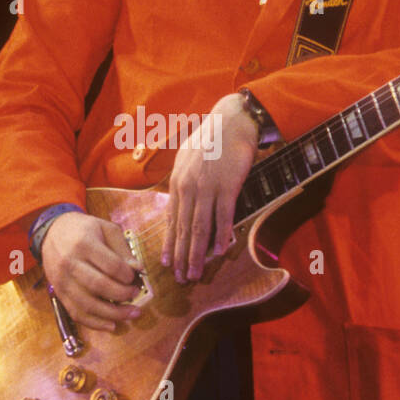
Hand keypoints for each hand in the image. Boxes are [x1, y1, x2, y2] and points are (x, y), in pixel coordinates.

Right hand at [41, 210, 141, 331]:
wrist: (52, 231)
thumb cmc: (84, 230)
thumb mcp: (105, 228)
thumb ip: (123, 248)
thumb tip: (138, 270)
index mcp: (84, 244)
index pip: (111, 265)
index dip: (128, 275)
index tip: (136, 276)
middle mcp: (70, 263)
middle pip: (99, 286)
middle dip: (123, 294)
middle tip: (135, 294)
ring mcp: (62, 281)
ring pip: (88, 304)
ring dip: (113, 314)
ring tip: (132, 314)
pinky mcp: (59, 293)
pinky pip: (76, 313)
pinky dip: (95, 323)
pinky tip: (112, 325)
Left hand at [161, 93, 257, 282]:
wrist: (232, 121)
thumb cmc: (211, 139)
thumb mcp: (187, 159)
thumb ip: (182, 181)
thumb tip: (180, 202)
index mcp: (177, 182)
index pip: (171, 220)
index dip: (169, 245)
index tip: (167, 264)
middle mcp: (188, 187)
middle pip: (182, 229)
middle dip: (180, 257)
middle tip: (180, 279)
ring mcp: (207, 188)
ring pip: (199, 228)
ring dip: (196, 254)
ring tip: (195, 273)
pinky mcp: (228, 187)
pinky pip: (223, 217)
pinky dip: (221, 236)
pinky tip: (220, 252)